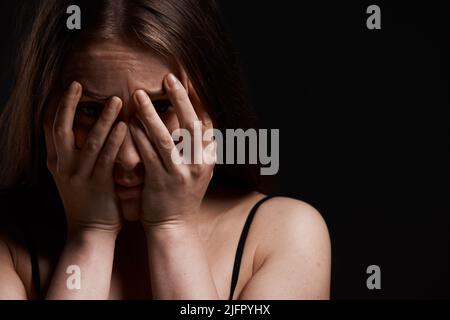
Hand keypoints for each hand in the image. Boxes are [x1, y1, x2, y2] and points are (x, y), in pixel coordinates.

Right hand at [44, 81, 126, 233]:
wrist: (90, 232)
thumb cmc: (88, 201)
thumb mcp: (74, 176)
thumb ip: (77, 154)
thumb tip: (89, 131)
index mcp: (56, 162)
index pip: (50, 128)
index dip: (58, 107)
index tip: (67, 88)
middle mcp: (63, 166)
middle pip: (61, 129)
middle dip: (69, 105)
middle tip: (78, 84)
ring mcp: (80, 176)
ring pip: (90, 141)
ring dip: (103, 118)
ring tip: (115, 99)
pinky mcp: (98, 185)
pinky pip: (107, 158)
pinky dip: (115, 140)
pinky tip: (124, 125)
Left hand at [129, 74, 215, 228]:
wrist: (175, 227)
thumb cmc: (183, 197)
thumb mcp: (199, 172)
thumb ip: (200, 149)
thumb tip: (198, 122)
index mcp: (208, 159)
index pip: (207, 124)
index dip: (198, 101)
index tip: (187, 82)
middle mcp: (198, 164)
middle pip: (191, 125)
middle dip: (180, 99)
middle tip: (169, 77)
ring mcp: (180, 173)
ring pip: (164, 137)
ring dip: (151, 114)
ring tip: (139, 94)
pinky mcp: (161, 181)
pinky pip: (147, 153)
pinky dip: (138, 136)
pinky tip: (128, 122)